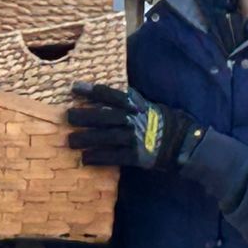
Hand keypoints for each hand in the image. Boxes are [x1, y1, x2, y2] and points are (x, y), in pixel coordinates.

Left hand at [68, 82, 203, 171]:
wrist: (180, 142)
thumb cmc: (161, 121)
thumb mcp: (147, 105)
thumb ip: (129, 100)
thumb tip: (106, 95)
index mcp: (135, 105)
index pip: (110, 95)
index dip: (91, 91)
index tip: (74, 88)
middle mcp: (133, 120)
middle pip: (103, 116)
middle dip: (83, 116)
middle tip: (67, 116)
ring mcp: (134, 139)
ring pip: (104, 137)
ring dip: (85, 139)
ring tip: (70, 141)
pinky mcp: (135, 156)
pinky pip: (112, 157)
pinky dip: (97, 158)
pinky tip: (85, 158)